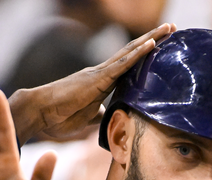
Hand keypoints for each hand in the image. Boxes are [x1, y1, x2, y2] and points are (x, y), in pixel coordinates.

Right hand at [10, 22, 175, 142]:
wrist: (39, 113)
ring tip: (169, 29)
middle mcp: (102, 73)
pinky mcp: (97, 79)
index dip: (145, 57)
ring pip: (131, 52)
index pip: (128, 67)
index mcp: (101, 83)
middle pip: (133, 53)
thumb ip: (98, 115)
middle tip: (173, 29)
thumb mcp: (86, 119)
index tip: (162, 49)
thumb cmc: (57, 117)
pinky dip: (138, 54)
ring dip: (151, 40)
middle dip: (154, 40)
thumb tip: (108, 116)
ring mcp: (99, 74)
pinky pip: (122, 64)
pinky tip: (152, 44)